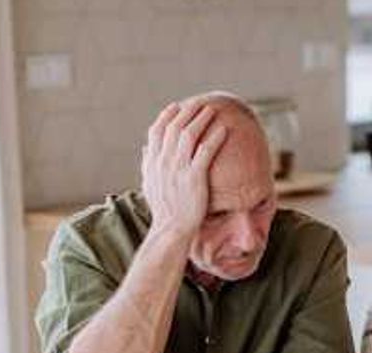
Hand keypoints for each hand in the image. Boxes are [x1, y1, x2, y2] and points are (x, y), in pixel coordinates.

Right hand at [140, 101, 228, 240]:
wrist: (171, 229)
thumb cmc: (163, 209)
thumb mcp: (149, 184)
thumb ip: (147, 164)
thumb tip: (146, 148)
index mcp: (152, 162)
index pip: (156, 131)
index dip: (166, 116)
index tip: (176, 106)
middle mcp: (164, 162)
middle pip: (175, 127)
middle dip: (187, 112)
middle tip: (199, 103)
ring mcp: (179, 169)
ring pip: (190, 135)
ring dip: (202, 119)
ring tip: (213, 111)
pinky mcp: (195, 178)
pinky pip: (206, 151)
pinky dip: (215, 138)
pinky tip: (224, 130)